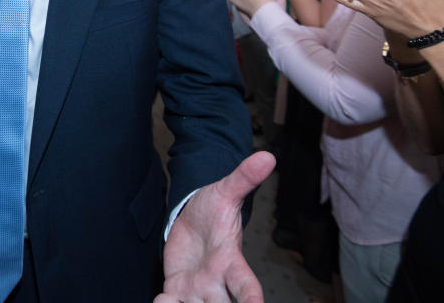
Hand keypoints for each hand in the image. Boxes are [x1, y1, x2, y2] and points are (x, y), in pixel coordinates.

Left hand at [155, 152, 275, 302]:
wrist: (191, 218)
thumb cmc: (213, 209)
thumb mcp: (226, 191)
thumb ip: (244, 178)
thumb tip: (267, 156)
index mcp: (230, 262)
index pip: (246, 287)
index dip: (252, 301)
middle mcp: (216, 283)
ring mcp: (197, 290)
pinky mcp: (176, 289)